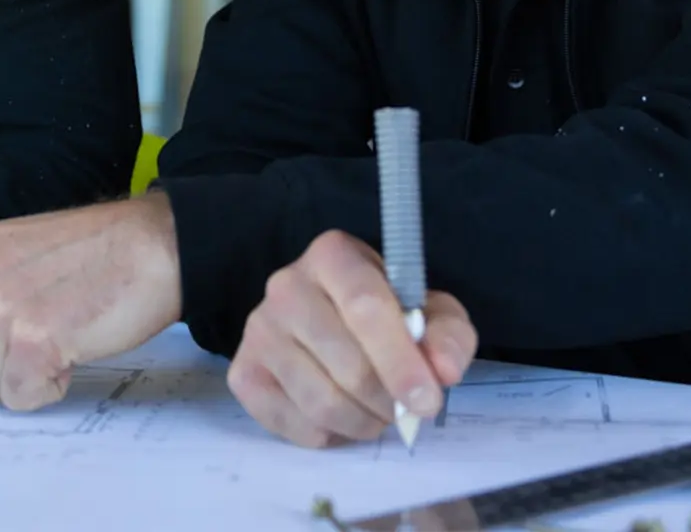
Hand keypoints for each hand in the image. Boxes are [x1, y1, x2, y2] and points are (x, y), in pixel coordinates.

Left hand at [0, 194, 182, 411]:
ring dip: (27, 376)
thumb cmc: (97, 252)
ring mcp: (0, 309)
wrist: (154, 244)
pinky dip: (49, 388)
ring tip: (64, 334)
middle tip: (45, 331)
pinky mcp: (33, 340)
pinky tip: (75, 351)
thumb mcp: (17, 250)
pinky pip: (23, 395)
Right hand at [227, 230, 477, 447]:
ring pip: (321, 400)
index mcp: (334, 256)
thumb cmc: (387, 314)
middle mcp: (286, 285)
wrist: (332, 320)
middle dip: (387, 399)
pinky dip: (329, 434)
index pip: (366, 308)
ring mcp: (258, 330)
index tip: (427, 400)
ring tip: (377, 413)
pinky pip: (292, 422)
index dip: (400, 361)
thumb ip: (447, 336)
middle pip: (347, 363)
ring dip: (363, 422)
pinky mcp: (243, 373)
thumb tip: (443, 371)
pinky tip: (341, 417)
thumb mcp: (431, 313)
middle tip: (405, 409)